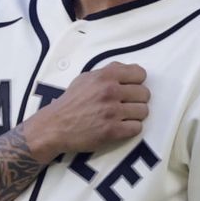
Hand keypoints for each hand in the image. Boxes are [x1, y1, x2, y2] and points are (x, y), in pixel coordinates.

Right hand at [20, 63, 148, 159]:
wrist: (55, 126)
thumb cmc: (70, 102)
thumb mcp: (85, 78)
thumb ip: (107, 72)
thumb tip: (127, 69)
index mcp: (105, 76)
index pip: (140, 74)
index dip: (137, 82)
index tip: (130, 89)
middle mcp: (110, 91)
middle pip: (144, 94)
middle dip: (137, 100)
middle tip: (126, 105)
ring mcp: (112, 112)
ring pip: (143, 111)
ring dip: (135, 115)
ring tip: (123, 117)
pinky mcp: (112, 131)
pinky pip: (137, 128)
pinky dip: (130, 129)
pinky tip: (120, 127)